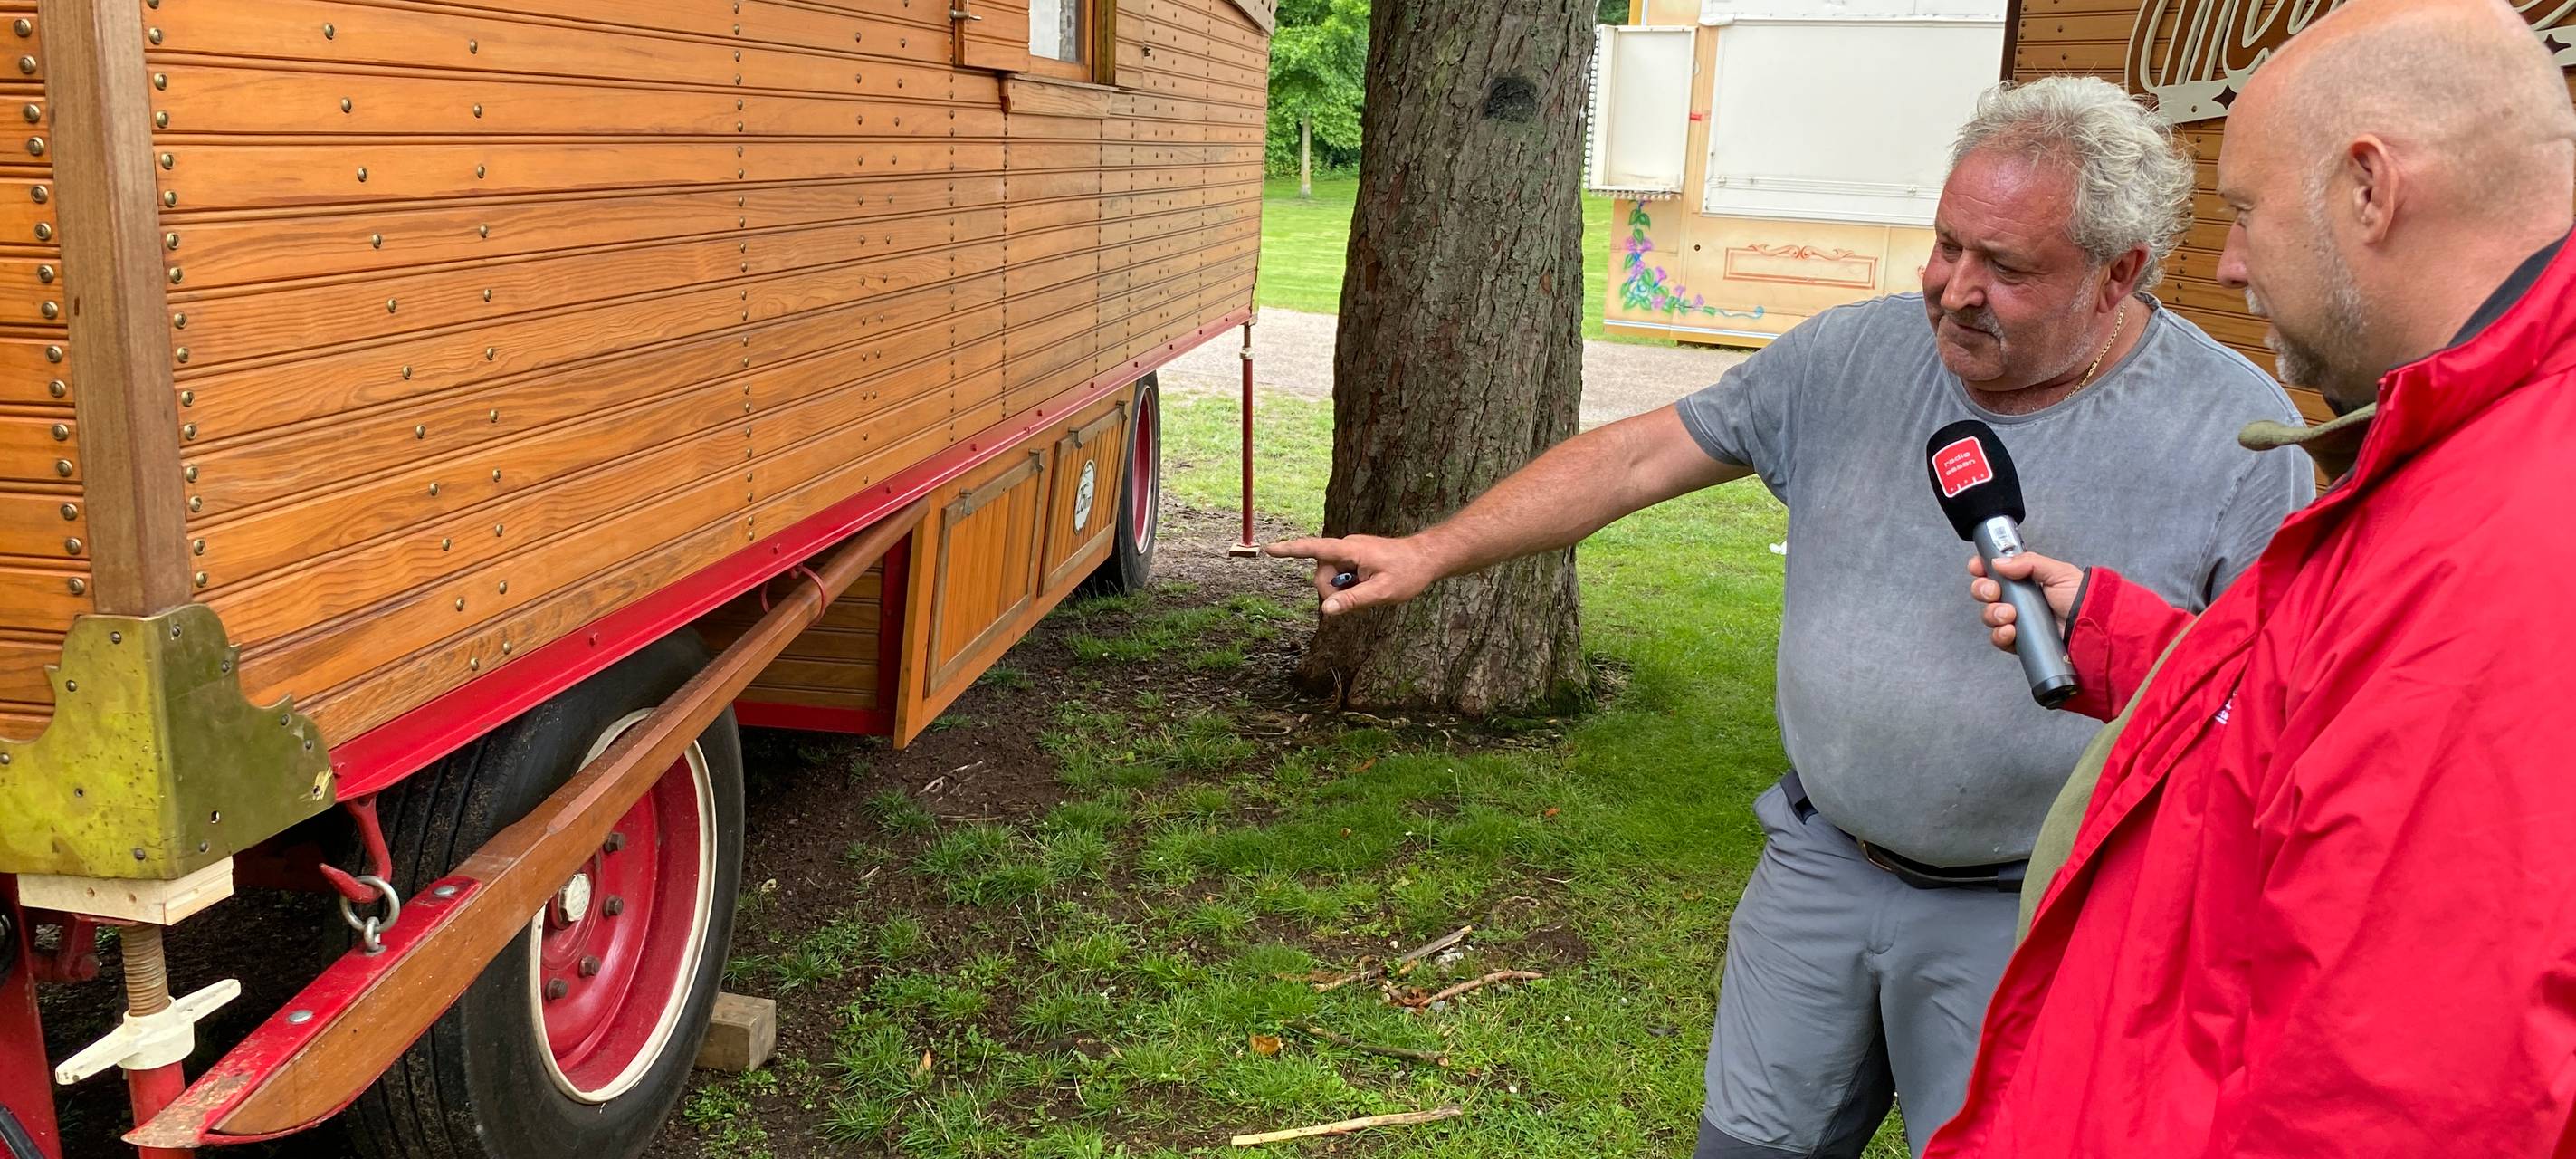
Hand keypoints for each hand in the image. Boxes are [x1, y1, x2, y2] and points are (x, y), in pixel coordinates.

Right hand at [1263, 534, 1440, 614]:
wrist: (1427, 558)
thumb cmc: (1408, 572)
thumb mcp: (1382, 591)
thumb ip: (1353, 600)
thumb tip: (1326, 611)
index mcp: (1350, 549)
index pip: (1314, 548)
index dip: (1290, 550)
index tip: (1269, 549)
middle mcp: (1346, 547)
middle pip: (1321, 574)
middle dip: (1331, 592)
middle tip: (1356, 601)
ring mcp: (1350, 554)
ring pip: (1331, 578)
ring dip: (1343, 591)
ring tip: (1369, 592)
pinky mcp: (1355, 560)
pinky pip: (1341, 577)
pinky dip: (1349, 587)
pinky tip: (1368, 588)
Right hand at [1967, 551, 2084, 652]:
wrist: (2095, 628)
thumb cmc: (2082, 598)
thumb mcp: (2058, 572)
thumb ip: (2029, 563)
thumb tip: (1998, 562)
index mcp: (2024, 579)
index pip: (1994, 570)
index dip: (1981, 568)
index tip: (1978, 567)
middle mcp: (2018, 599)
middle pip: (1984, 592)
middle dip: (1983, 590)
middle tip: (1995, 593)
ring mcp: (2017, 621)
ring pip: (1989, 616)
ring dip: (1993, 614)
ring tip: (2010, 615)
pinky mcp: (2020, 642)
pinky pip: (1999, 639)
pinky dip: (2000, 635)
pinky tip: (2010, 631)